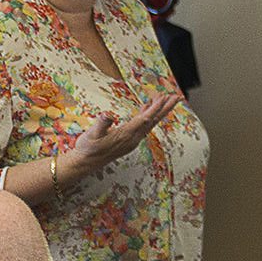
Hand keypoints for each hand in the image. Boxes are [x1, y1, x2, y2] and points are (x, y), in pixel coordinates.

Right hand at [54, 91, 178, 186]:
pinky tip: (147, 108)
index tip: (163, 97)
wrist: (85, 163)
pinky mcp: (128, 140)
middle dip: (165, 109)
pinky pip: (142, 126)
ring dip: (158, 111)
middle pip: (153, 121)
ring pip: (149, 123)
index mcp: (126, 135)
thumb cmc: (88, 148)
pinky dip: (147, 115)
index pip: (144, 119)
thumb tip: (107, 115)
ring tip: (166, 99)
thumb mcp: (91, 134)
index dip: (154, 108)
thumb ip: (101, 124)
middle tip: (176, 97)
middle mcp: (133, 138)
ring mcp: (132, 140)